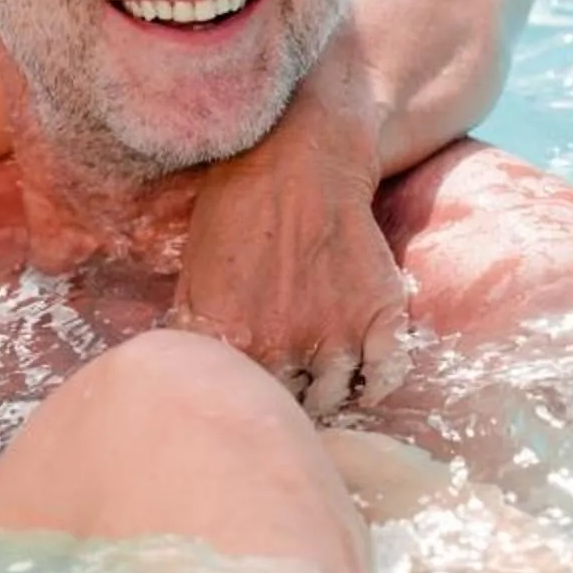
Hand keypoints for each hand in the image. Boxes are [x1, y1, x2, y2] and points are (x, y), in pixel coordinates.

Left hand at [168, 33, 413, 419]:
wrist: (300, 161)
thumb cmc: (235, 213)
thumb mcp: (192, 277)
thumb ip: (192, 338)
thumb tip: (186, 381)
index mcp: (233, 345)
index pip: (241, 406)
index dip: (246, 403)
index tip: (248, 397)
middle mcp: (285, 349)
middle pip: (288, 410)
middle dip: (284, 405)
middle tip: (285, 391)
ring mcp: (336, 334)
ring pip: (335, 399)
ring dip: (327, 396)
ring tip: (318, 382)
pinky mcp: (380, 314)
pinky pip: (387, 375)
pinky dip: (378, 383)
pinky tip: (363, 376)